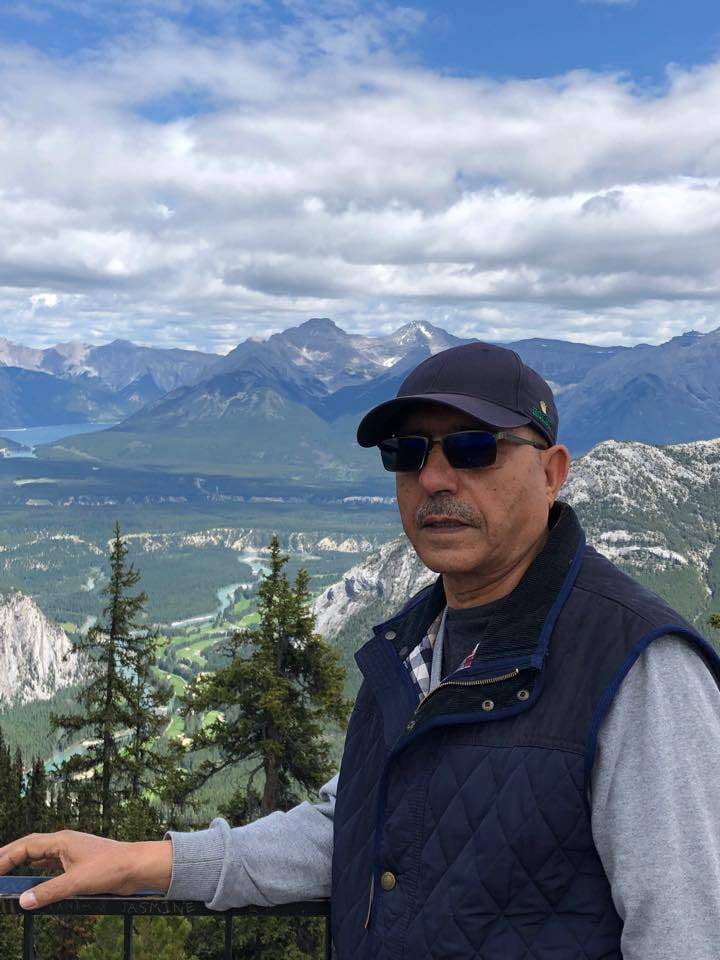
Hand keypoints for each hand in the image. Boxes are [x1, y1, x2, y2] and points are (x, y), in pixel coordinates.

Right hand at [0, 830, 172, 909]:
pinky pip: (52, 863)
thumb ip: (49, 892)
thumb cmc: (111, 867)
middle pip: (30, 847)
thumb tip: (23, 901)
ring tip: (7, 870)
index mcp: (61, 841)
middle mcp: (64, 843)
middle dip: (10, 856)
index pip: (25, 846)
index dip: (6, 857)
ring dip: (23, 861)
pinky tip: (34, 875)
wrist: (136, 866)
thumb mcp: (77, 882)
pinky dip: (38, 869)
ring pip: (40, 854)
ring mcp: (71, 852)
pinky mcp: (78, 863)